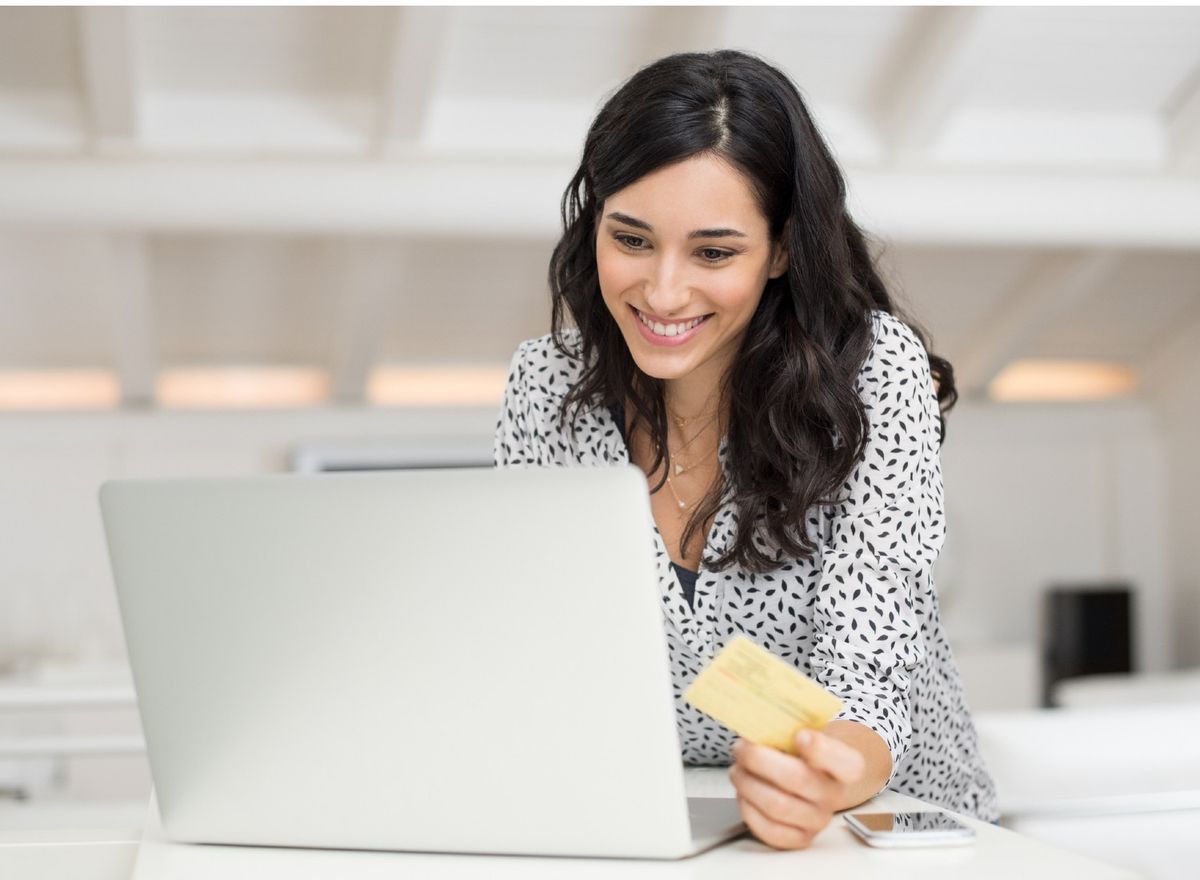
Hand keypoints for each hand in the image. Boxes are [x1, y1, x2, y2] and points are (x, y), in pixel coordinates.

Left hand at [728, 729, 866, 849]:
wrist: (813, 778)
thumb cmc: (803, 752)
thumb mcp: (805, 731)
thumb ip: (788, 726)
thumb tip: (756, 723)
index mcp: (846, 765)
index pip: (846, 762)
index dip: (821, 749)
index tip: (799, 735)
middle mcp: (834, 795)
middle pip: (797, 778)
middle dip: (759, 760)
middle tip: (741, 748)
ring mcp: (817, 820)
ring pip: (776, 805)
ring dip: (747, 783)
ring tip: (738, 770)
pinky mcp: (798, 838)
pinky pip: (768, 829)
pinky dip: (748, 809)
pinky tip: (744, 793)